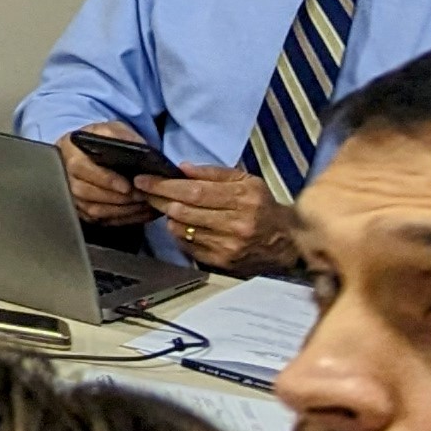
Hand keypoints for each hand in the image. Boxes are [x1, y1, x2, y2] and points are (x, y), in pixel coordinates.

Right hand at [58, 126, 154, 224]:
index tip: (126, 186)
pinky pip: (99, 220)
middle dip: (116, 198)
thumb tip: (141, 149)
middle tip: (142, 197)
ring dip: (121, 210)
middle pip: (85, 192)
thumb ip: (122, 136)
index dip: (104, 179)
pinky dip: (121, 219)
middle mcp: (65, 175)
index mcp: (68, 152)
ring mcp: (71, 195)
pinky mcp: (80, 209)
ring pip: (92, 209)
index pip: (81, 169)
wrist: (87, 152)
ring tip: (144, 205)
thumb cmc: (99, 140)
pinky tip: (140, 212)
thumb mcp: (110, 129)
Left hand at [137, 163, 299, 273]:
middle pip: (183, 211)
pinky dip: (178, 232)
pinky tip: (182, 224)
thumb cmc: (262, 206)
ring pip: (181, 228)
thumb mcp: (247, 181)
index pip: (194, 192)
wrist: (286, 242)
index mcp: (244, 199)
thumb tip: (182, 169)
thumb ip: (214, 173)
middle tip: (144, 190)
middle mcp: (236, 223)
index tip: (144, 180)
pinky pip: (187, 245)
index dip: (164, 185)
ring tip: (167, 205)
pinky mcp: (222, 261)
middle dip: (158, 198)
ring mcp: (228, 245)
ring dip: (168, 216)